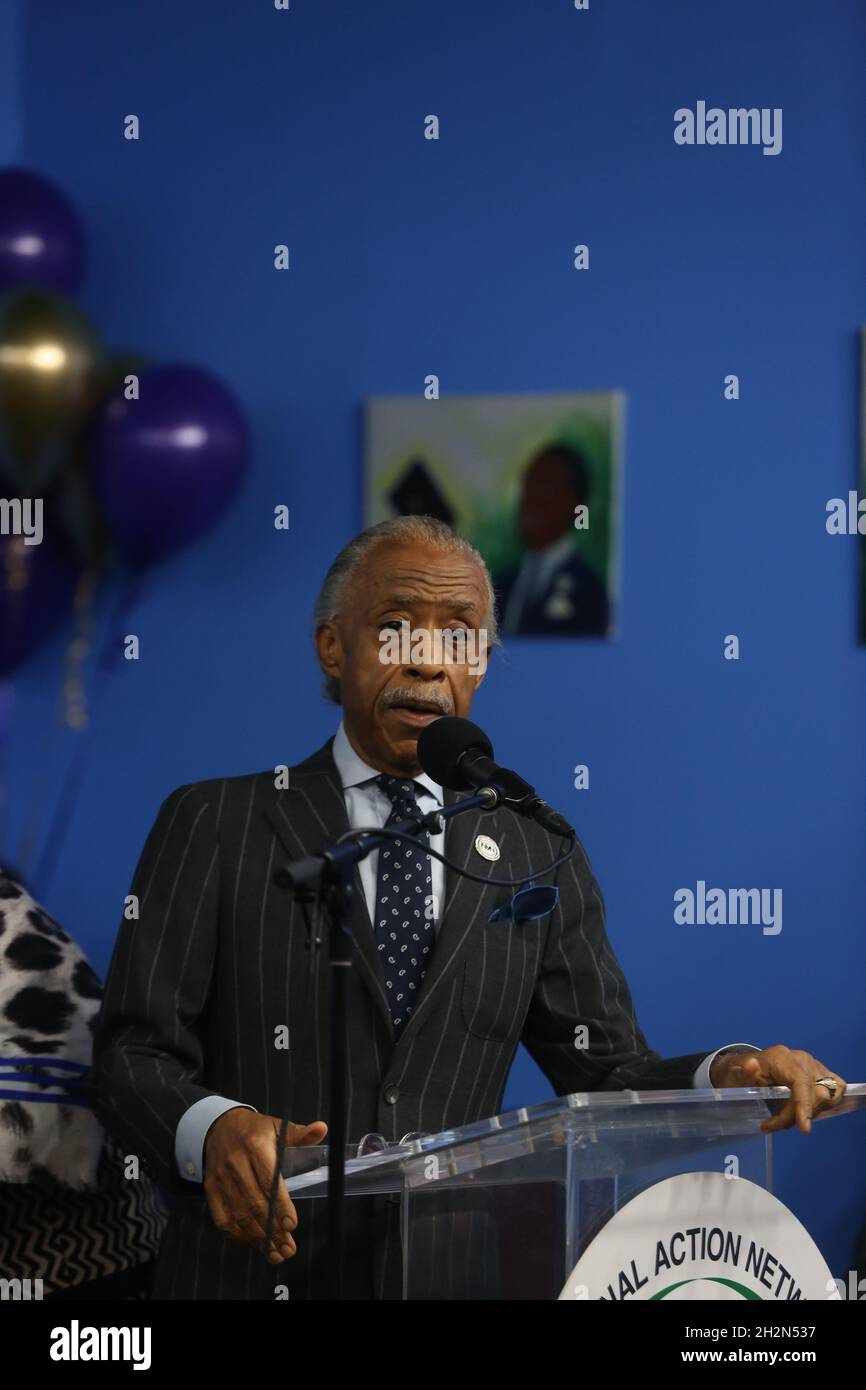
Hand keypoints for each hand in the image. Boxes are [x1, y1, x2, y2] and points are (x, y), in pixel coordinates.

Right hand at [203, 1108, 327, 1263]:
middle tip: (288, 1248)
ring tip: (276, 1253)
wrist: (218, 1126)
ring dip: (258, 1237)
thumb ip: (299, 1133)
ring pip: (239, 1214)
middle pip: (254, 1202)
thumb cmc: (254, 1130)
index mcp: (255, 1145)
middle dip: (272, 1229)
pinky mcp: (211, 1189)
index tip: (291, 1225)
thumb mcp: (276, 1126)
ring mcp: (221, 1178)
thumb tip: (322, 1129)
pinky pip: (222, 1218)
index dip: (280, 1204)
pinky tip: (254, 1243)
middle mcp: (235, 1163)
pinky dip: (238, 1235)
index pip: (268, 1179)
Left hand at [709, 1045, 845, 1133]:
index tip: (804, 1128)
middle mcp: (803, 1060)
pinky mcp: (822, 1074)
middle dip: (795, 1116)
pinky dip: (820, 1108)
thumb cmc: (741, 1073)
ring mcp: (815, 1066)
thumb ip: (745, 1074)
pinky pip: (833, 1095)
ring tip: (783, 1118)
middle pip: (814, 1094)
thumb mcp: (736, 1076)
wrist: (747, 1067)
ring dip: (807, 1114)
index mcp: (782, 1057)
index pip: (800, 1080)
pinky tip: (801, 1112)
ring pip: (826, 1098)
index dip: (804, 1104)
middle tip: (772, 1124)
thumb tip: (751, 1065)